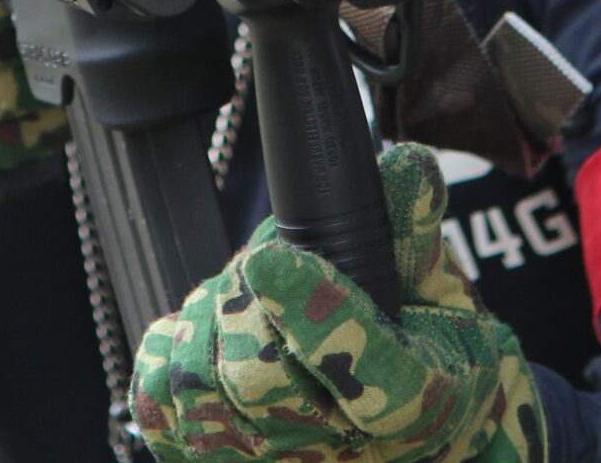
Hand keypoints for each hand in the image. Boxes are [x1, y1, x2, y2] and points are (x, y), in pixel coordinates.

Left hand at [131, 143, 547, 462]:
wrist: (403, 435)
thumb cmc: (425, 357)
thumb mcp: (439, 293)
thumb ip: (414, 231)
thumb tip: (406, 167)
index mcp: (414, 404)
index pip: (357, 366)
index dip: (310, 311)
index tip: (271, 260)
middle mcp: (337, 447)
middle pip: (258, 378)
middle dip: (246, 302)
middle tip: (262, 263)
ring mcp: (271, 460)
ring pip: (202, 387)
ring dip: (209, 323)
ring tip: (239, 296)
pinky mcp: (216, 456)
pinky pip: (161, 407)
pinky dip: (169, 355)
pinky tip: (203, 330)